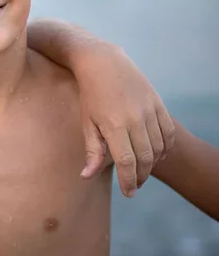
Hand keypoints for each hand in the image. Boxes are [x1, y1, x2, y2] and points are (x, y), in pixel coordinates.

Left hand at [75, 44, 174, 197]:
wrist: (102, 62)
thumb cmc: (90, 94)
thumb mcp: (86, 122)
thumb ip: (92, 150)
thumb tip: (87, 176)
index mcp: (114, 125)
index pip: (127, 162)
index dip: (129, 181)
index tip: (128, 193)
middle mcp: (136, 119)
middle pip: (145, 158)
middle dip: (141, 176)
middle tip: (134, 185)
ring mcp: (150, 110)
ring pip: (159, 147)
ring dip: (153, 164)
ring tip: (142, 171)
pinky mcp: (158, 104)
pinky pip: (168, 132)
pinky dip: (165, 147)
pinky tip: (155, 154)